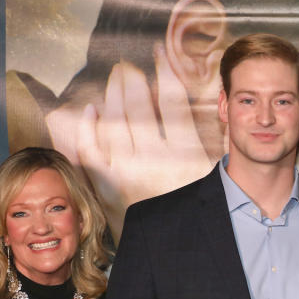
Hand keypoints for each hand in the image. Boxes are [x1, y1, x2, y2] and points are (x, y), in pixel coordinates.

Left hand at [76, 43, 217, 241]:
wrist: (174, 245)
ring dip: (112, 94)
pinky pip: (89, 149)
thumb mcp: (211, 169)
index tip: (160, 53)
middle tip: (129, 68)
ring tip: (116, 80)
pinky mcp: (107, 186)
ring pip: (113, 120)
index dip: (166, 69)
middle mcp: (155, 160)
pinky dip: (86, 127)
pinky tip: (91, 111)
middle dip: (132, 79)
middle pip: (138, 104)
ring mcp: (127, 173)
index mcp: (186, 155)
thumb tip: (209, 99)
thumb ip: (209, 135)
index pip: (174, 98)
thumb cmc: (197, 204)